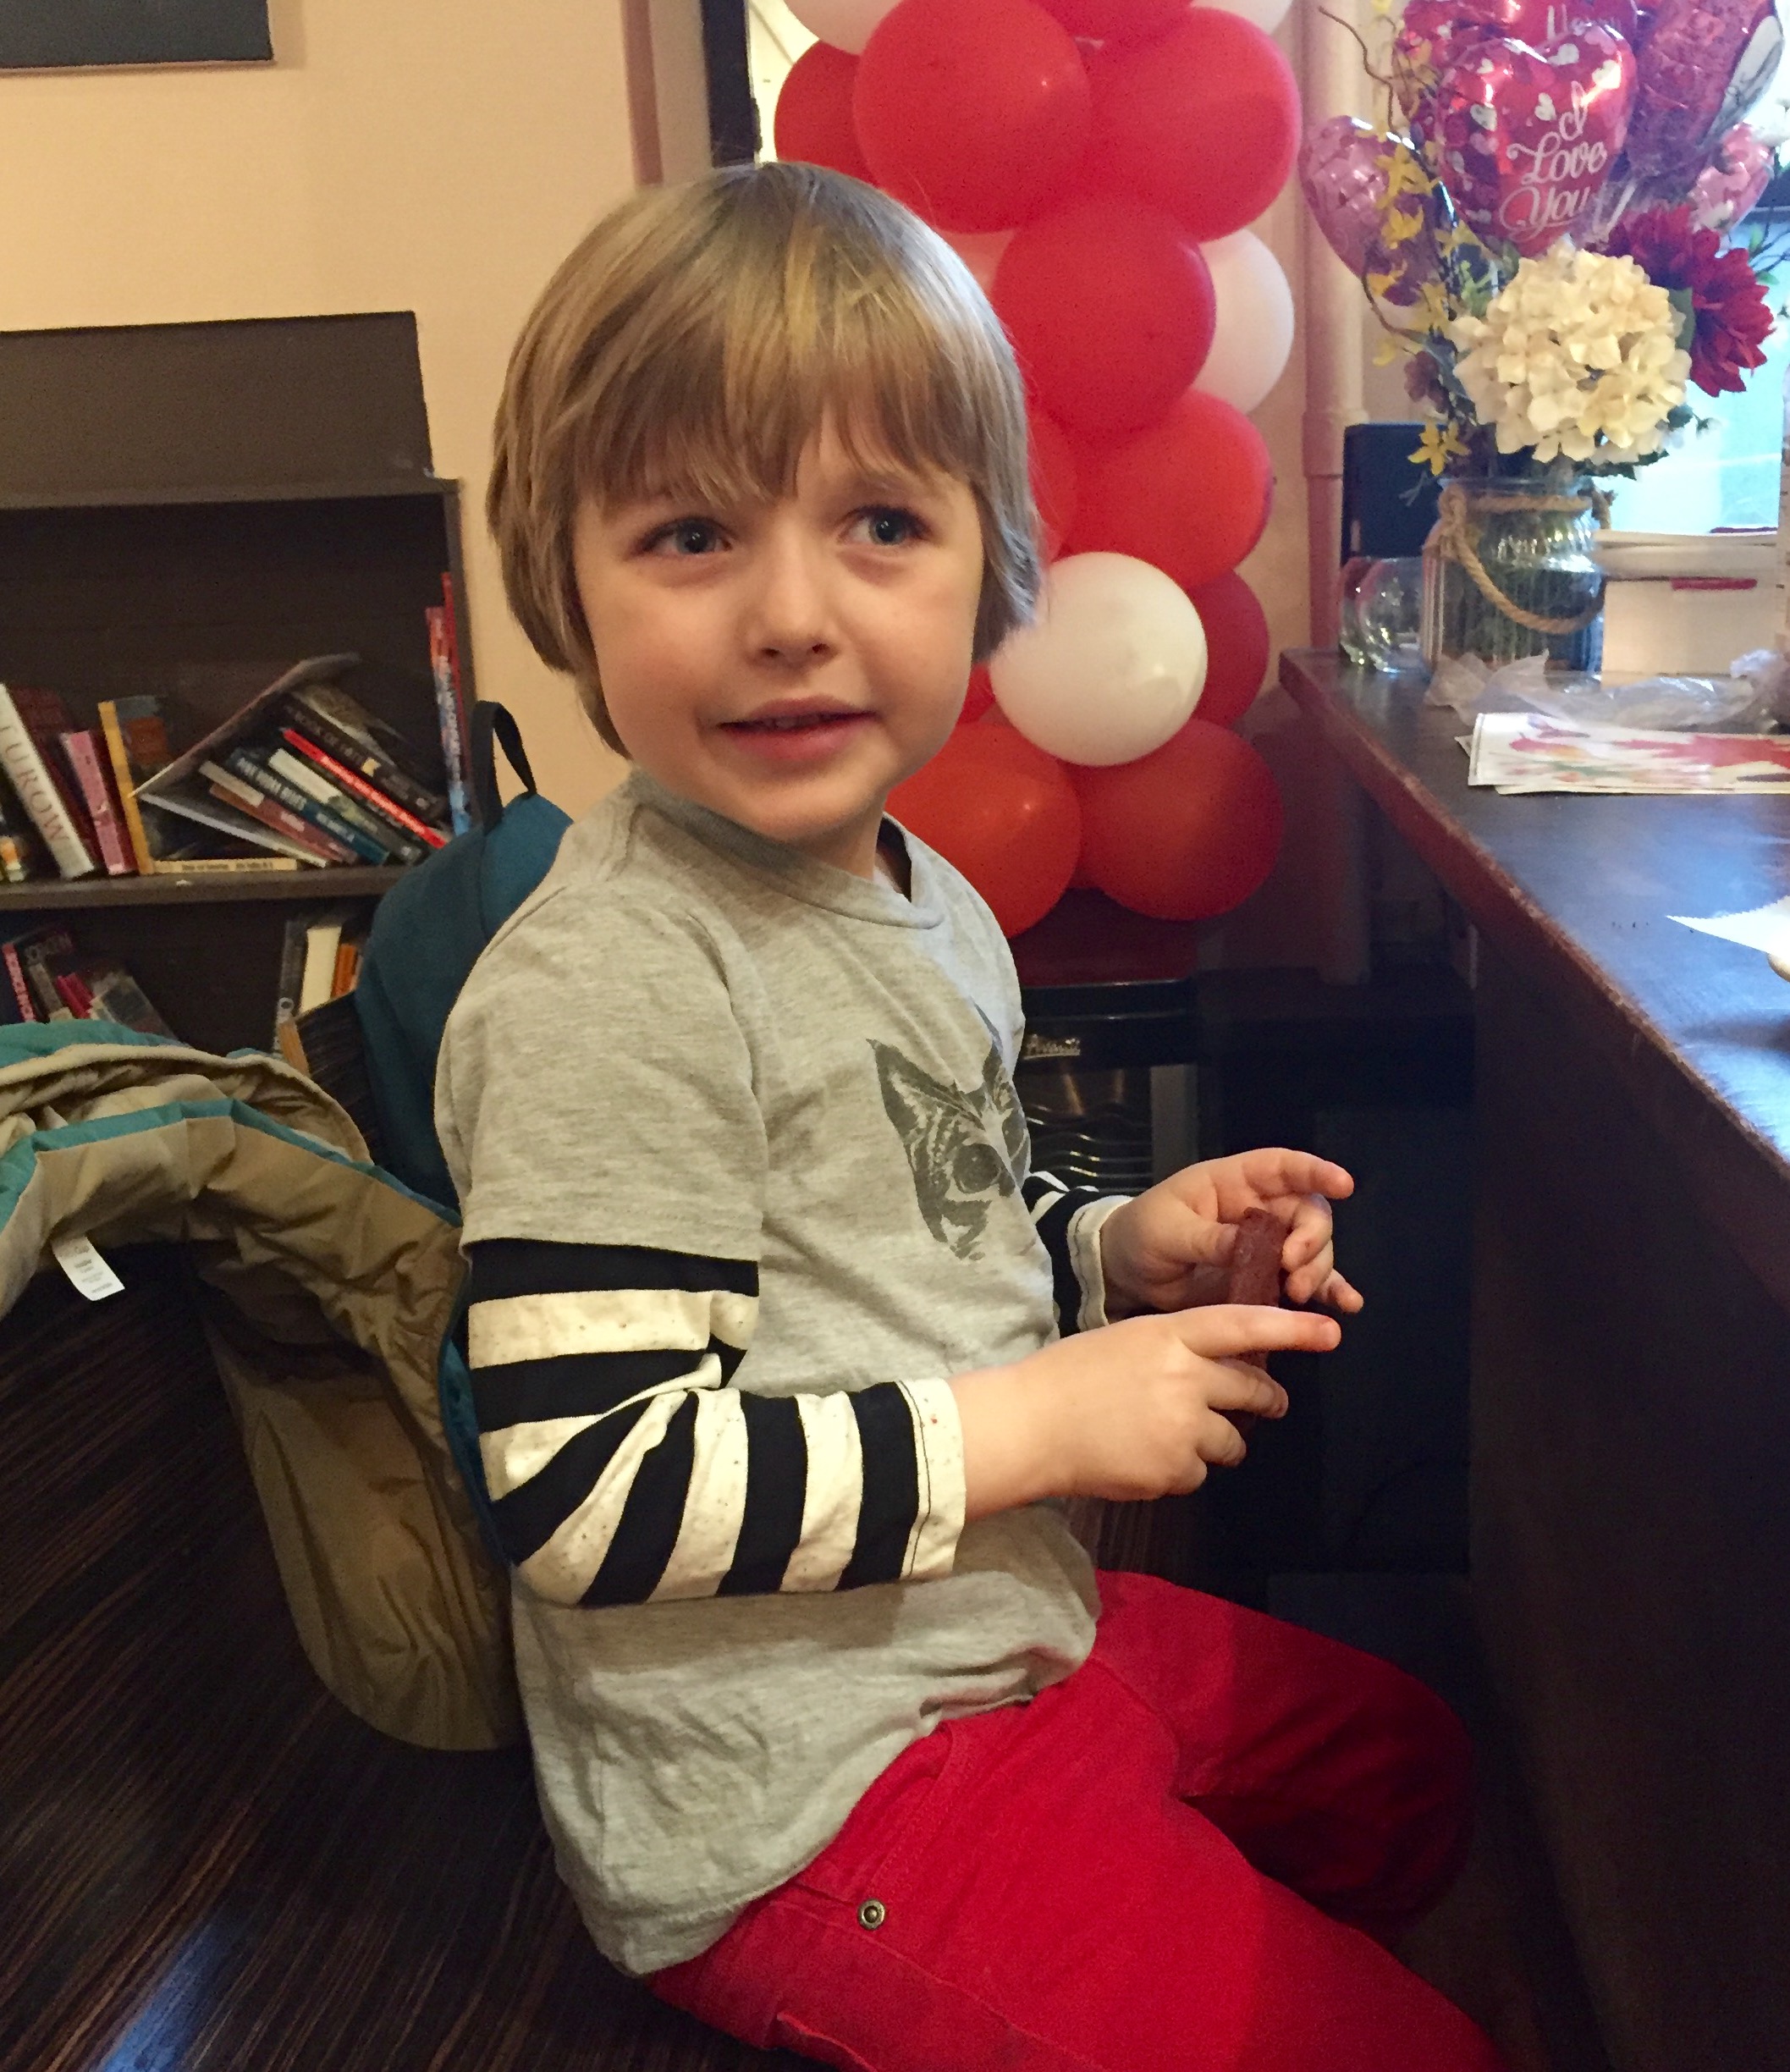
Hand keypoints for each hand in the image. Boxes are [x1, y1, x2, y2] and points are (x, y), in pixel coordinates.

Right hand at [951, 1302, 1343, 1515]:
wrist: (1031, 1425)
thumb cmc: (1070, 1375)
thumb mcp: (1128, 1340)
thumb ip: (1178, 1348)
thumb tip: (1223, 1367)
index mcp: (1171, 1334)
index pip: (1245, 1324)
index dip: (1292, 1328)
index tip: (1330, 1331)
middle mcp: (1187, 1377)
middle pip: (1253, 1388)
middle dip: (1266, 1397)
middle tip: (1267, 1401)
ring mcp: (1183, 1427)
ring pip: (1233, 1439)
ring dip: (1218, 1439)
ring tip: (1174, 1434)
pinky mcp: (1175, 1469)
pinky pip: (1200, 1472)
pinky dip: (1182, 1468)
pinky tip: (1146, 1456)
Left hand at [1098, 1149, 1363, 1317]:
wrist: (1127, 1274)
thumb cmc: (1143, 1234)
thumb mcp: (1168, 1232)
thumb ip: (1209, 1238)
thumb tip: (1247, 1246)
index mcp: (1233, 1183)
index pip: (1281, 1166)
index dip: (1314, 1171)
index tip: (1343, 1185)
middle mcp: (1259, 1208)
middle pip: (1307, 1212)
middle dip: (1311, 1239)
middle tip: (1292, 1269)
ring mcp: (1266, 1244)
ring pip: (1312, 1248)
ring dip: (1318, 1269)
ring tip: (1300, 1294)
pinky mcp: (1266, 1278)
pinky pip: (1306, 1280)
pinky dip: (1328, 1290)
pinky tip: (1346, 1305)